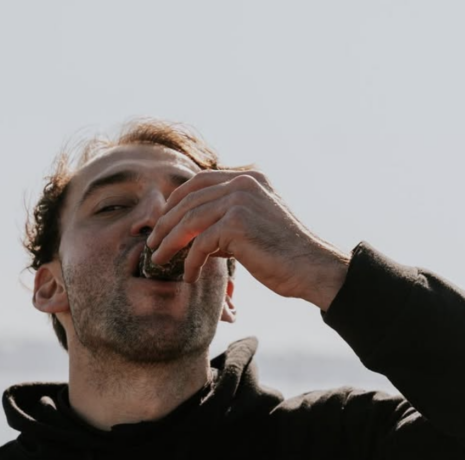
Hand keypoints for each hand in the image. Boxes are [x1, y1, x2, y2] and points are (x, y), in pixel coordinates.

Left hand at [145, 170, 350, 308]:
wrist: (311, 267)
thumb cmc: (285, 255)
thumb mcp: (255, 226)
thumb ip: (229, 219)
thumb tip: (196, 231)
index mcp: (249, 178)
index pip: (200, 181)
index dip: (176, 200)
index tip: (163, 222)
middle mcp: (244, 183)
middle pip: (189, 199)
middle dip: (166, 223)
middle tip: (153, 244)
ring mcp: (240, 201)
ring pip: (189, 221)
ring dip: (170, 243)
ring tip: (160, 261)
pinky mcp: (237, 224)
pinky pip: (200, 243)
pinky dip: (191, 262)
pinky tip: (190, 276)